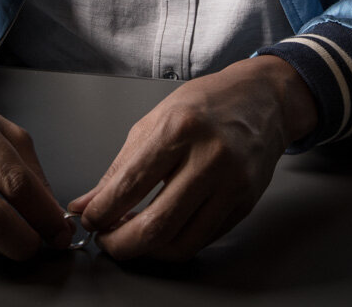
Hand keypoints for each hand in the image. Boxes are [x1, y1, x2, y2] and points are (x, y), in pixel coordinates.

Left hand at [70, 55, 316, 261]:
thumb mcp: (155, 120)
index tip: (89, 219)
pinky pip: (202, 239)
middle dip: (121, 244)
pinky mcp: (245, 204)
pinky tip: (161, 232)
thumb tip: (88, 204)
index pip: (131, 185)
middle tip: (106, 241)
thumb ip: (120, 167)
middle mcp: (211, 158)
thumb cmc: (208, 104)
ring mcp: (232, 185)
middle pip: (157, 225)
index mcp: (181, 128)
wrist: (262, 100)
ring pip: (181, 243)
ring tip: (131, 237)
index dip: (101, 212)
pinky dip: (174, 243)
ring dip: (147, 251)